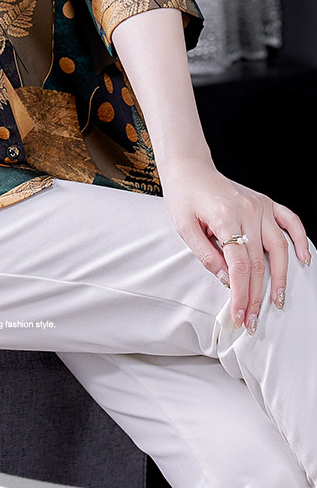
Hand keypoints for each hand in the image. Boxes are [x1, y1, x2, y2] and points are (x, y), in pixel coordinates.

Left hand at [159, 160, 311, 331]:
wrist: (189, 168)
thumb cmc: (184, 196)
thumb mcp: (184, 228)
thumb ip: (206, 256)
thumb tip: (228, 281)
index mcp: (225, 217)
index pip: (239, 265)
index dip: (240, 294)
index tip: (238, 314)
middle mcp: (248, 210)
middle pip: (259, 261)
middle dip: (257, 295)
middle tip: (252, 319)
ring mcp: (260, 205)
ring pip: (279, 247)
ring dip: (280, 277)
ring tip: (278, 301)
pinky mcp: (266, 202)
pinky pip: (291, 221)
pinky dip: (300, 240)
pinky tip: (304, 260)